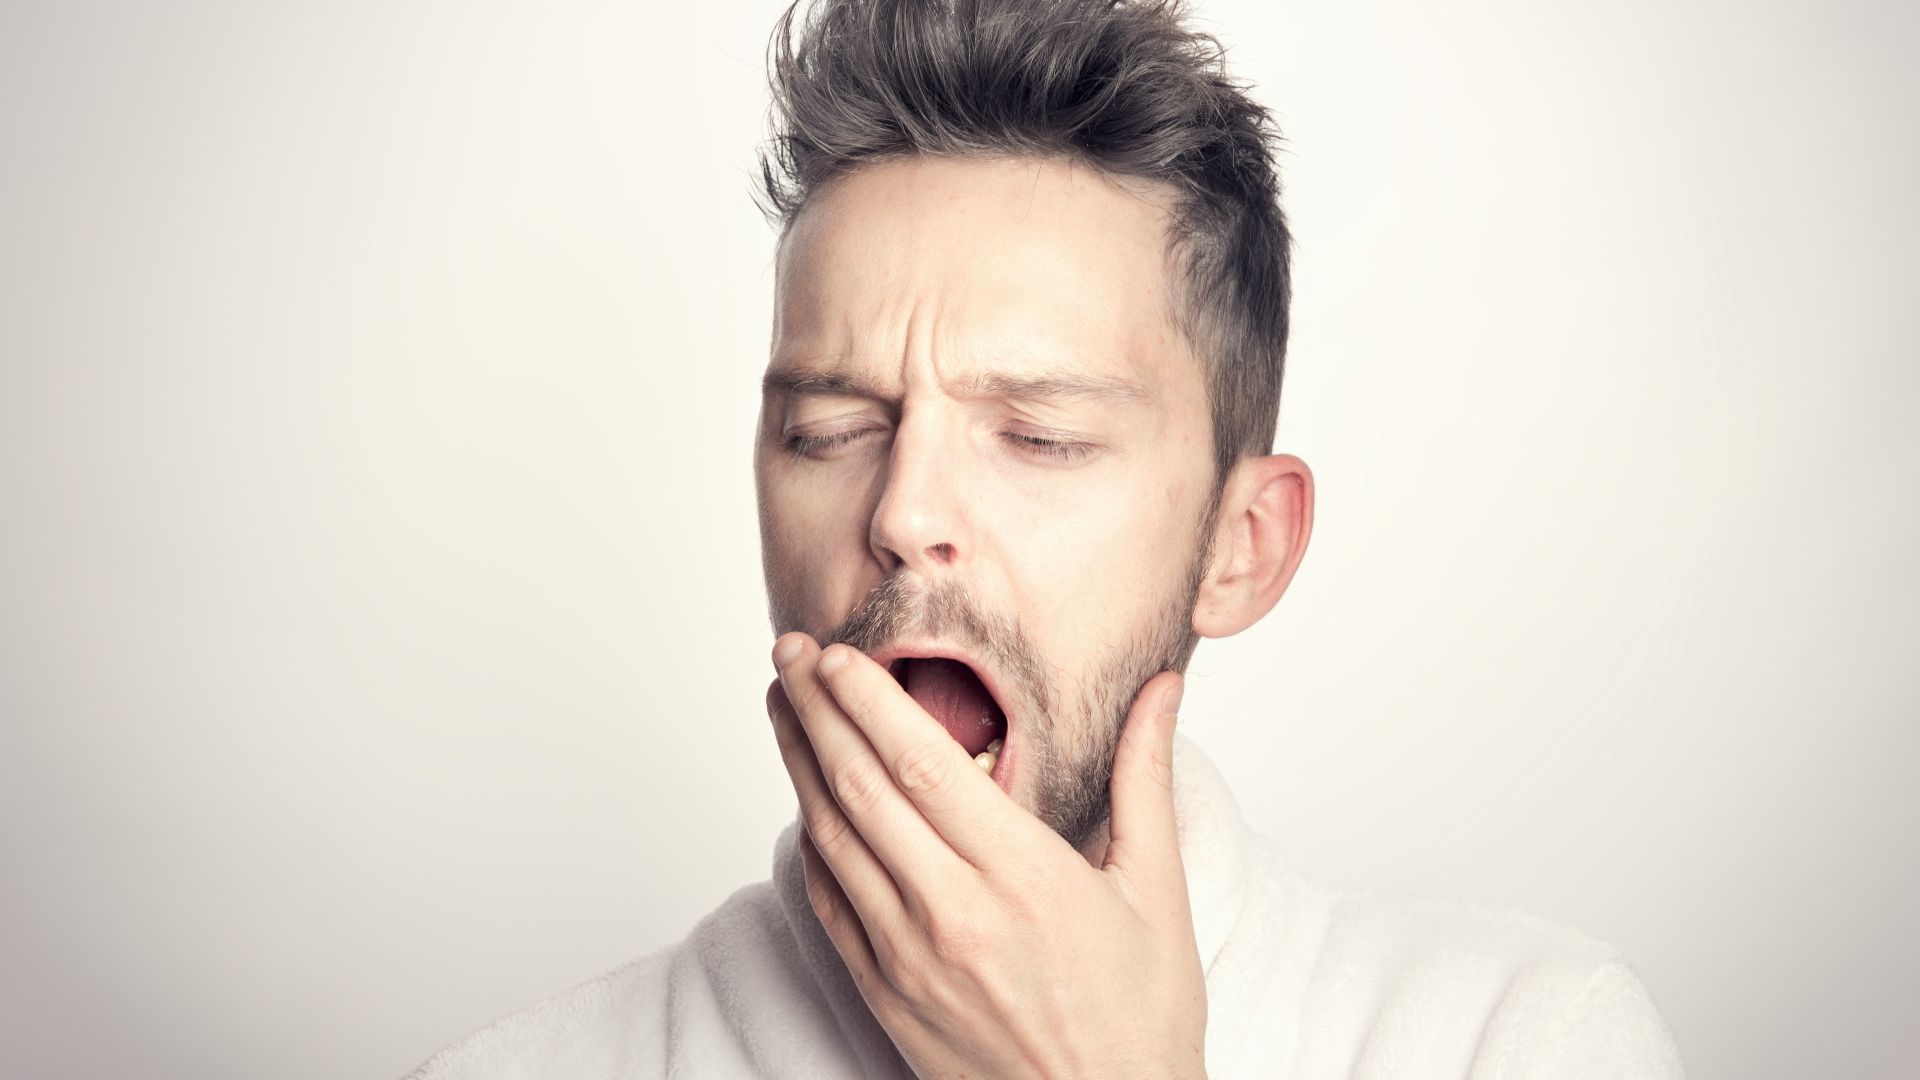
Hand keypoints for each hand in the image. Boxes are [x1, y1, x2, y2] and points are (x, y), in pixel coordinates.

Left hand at [767, 633, 1206, 1079]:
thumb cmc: (1140, 1018)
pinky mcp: (885, 995)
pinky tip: (802, 801)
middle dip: (817, 710)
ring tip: (783, 705)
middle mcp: (952, 913)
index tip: (837, 653)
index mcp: (1021, 876)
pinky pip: (829, 903)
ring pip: (832, 839)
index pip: (921, 762)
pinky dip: (809, 842)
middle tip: (789, 652)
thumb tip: (1163, 690)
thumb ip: (1144, 779)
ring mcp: (908, 958)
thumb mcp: (1158, 892)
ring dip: (799, 764)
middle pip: (860, 787)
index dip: (868, 700)